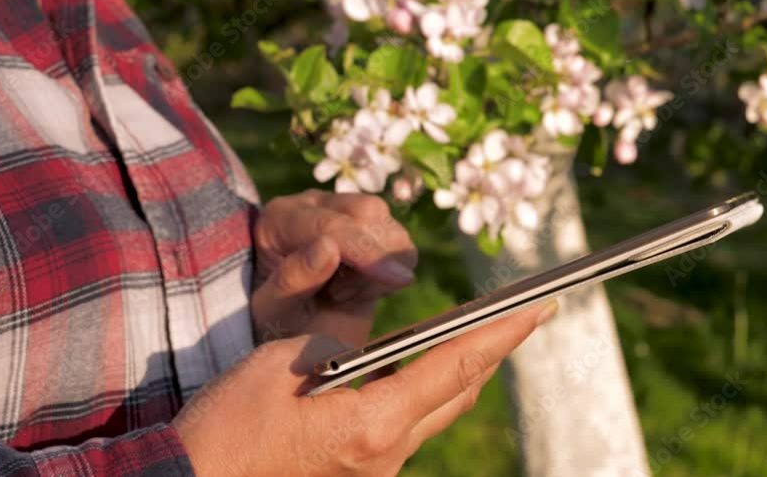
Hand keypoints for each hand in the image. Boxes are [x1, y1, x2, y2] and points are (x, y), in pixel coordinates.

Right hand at [173, 300, 557, 476]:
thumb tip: (361, 355)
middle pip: (455, 395)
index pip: (451, 370)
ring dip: (451, 372)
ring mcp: (374, 470)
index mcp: (370, 425)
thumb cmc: (229, 426)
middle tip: (516, 314)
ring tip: (466, 333)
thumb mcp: (279, 365)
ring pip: (431, 412)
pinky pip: (402, 425)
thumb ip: (334, 350)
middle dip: (488, 352)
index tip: (536, 306)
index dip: (498, 335)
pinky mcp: (357, 472)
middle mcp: (384, 455)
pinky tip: (404, 368)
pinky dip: (415, 390)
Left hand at [251, 190, 416, 345]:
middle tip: (337, 296)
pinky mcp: (368, 231)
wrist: (292, 331)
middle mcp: (312, 206)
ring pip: (389, 225)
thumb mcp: (272, 311)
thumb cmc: (275, 321)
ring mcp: (342, 213)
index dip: (365, 250)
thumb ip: (293, 279)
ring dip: (381, 266)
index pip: (330, 225)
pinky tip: (363, 288)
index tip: (397, 279)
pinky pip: (401, 245)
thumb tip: (328, 245)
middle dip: (372, 259)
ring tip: (345, 292)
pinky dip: (393, 270)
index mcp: (279, 218)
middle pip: (367, 211)